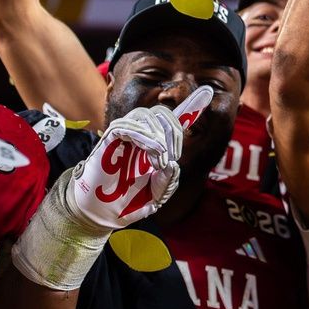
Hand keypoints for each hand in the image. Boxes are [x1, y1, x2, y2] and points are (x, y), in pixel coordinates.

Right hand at [69, 85, 212, 228]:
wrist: (100, 216)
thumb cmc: (127, 202)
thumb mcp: (156, 195)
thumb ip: (168, 180)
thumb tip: (174, 165)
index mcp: (154, 144)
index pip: (173, 119)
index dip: (191, 106)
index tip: (208, 92)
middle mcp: (140, 135)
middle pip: (162, 112)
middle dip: (174, 130)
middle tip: (172, 156)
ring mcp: (123, 136)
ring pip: (145, 114)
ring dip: (159, 134)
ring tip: (160, 159)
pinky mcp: (108, 141)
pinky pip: (126, 125)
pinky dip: (144, 135)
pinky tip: (152, 151)